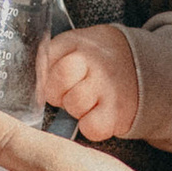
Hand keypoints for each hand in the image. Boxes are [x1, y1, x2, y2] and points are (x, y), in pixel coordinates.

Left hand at [39, 25, 141, 142]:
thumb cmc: (97, 61)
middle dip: (58, 93)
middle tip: (70, 92)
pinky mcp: (119, 111)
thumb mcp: (74, 46)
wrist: (141, 65)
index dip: (45, 76)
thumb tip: (30, 84)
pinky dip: (91, 126)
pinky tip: (97, 116)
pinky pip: (92, 127)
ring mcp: (108, 86)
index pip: (45, 61)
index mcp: (77, 43)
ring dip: (75, 109)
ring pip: (74, 105)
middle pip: (57, 84)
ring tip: (87, 102)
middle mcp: (94, 61)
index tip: (54, 80)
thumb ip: (50, 57)